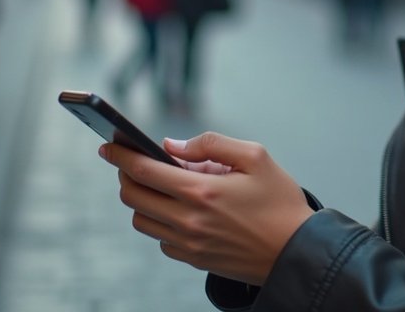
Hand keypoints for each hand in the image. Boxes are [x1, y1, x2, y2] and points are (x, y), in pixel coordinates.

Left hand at [99, 132, 315, 284]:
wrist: (297, 251)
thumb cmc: (280, 201)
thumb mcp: (255, 157)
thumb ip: (211, 144)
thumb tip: (171, 145)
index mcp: (202, 191)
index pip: (143, 170)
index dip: (120, 156)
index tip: (108, 146)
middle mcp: (189, 220)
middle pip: (133, 196)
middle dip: (126, 175)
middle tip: (132, 162)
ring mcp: (189, 244)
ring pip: (142, 220)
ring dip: (142, 199)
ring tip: (160, 185)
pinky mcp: (194, 259)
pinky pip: (161, 239)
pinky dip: (161, 221)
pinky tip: (179, 209)